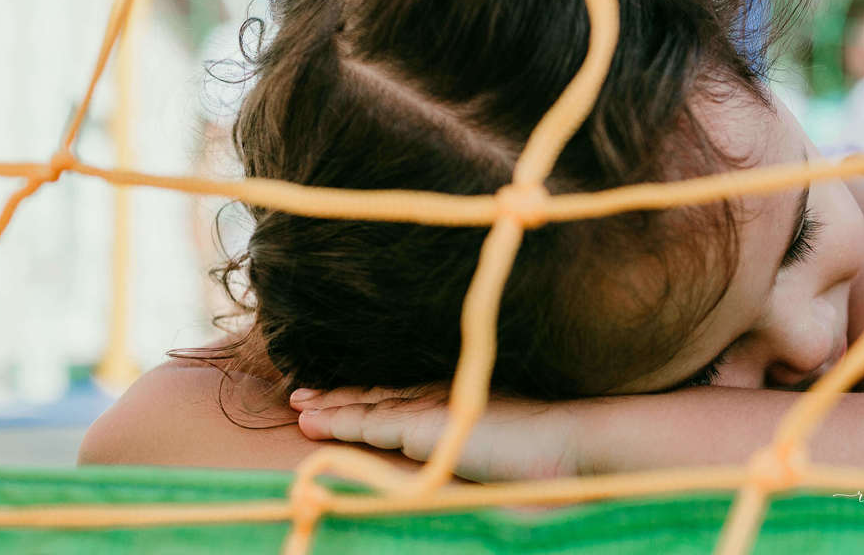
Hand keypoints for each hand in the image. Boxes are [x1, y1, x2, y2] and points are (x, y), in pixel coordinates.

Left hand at [290, 384, 585, 481]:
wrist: (566, 446)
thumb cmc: (543, 459)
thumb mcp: (495, 456)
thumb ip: (466, 458)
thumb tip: (452, 468)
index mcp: (456, 403)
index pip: (400, 399)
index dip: (366, 398)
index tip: (339, 397)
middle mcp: (438, 399)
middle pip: (377, 396)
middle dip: (339, 397)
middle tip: (302, 395)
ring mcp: (430, 409)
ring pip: (366, 406)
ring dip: (329, 406)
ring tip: (298, 405)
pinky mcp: (424, 425)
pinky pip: (369, 424)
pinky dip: (337, 421)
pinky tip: (312, 423)